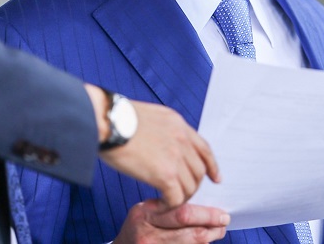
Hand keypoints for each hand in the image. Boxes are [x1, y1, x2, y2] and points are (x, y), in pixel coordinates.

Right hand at [99, 99, 219, 206]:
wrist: (108, 121)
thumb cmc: (117, 119)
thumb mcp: (150, 116)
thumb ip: (162, 130)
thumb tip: (161, 144)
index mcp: (178, 124)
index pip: (204, 148)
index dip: (211, 166)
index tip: (215, 177)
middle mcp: (182, 139)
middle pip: (199, 171)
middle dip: (192, 186)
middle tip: (180, 194)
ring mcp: (176, 157)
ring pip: (190, 187)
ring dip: (179, 197)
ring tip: (165, 201)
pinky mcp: (165, 174)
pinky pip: (176, 199)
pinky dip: (168, 206)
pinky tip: (157, 205)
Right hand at [113, 199, 228, 243]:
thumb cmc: (138, 227)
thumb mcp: (146, 210)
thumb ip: (169, 207)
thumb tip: (205, 206)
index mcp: (145, 215)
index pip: (183, 214)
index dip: (207, 215)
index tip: (221, 213)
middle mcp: (148, 236)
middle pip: (191, 234)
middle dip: (212, 228)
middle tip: (223, 223)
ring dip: (208, 240)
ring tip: (216, 232)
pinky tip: (202, 242)